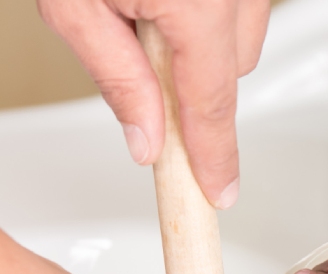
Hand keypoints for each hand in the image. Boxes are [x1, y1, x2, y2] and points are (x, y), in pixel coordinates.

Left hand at [37, 0, 270, 207]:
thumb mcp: (74, 2)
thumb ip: (116, 77)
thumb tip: (147, 138)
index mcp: (198, 2)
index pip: (212, 106)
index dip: (215, 158)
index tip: (219, 191)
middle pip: (233, 72)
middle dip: (196, 83)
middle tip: (144, 66)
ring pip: (243, 37)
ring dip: (206, 44)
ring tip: (149, 9)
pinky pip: (242, 3)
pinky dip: (212, 11)